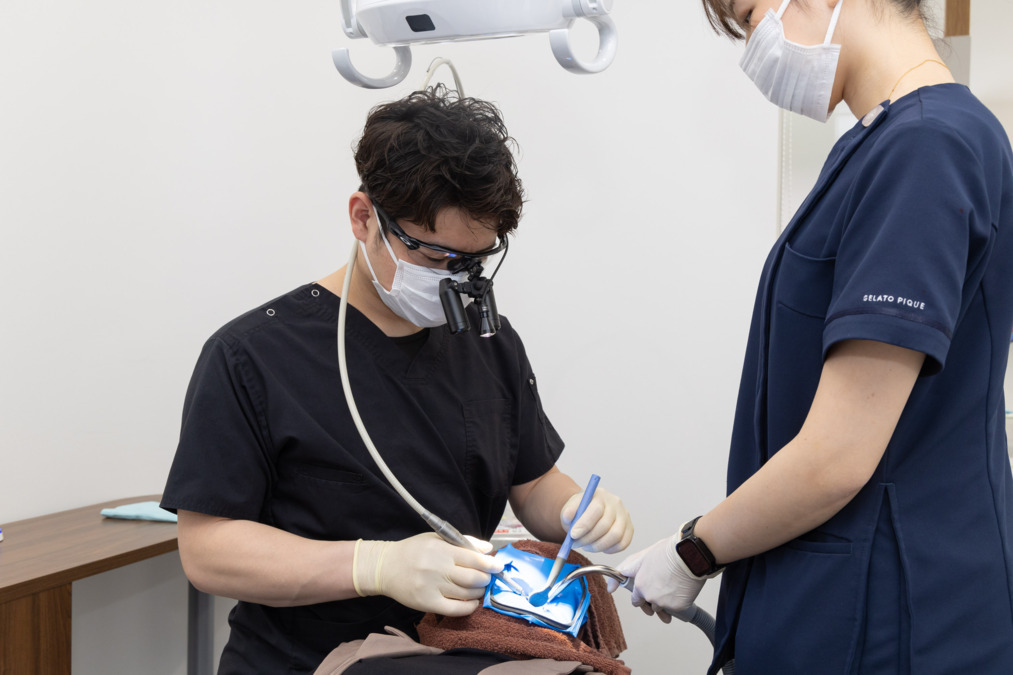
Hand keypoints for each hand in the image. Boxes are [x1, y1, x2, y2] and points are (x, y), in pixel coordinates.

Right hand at [354, 533, 503, 616]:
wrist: (385, 567)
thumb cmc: (413, 550)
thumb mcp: (437, 538)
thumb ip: (464, 542)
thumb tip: (488, 550)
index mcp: (441, 549)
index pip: (473, 558)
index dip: (490, 564)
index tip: (499, 566)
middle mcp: (437, 568)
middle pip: (473, 578)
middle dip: (486, 579)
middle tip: (488, 578)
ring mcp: (432, 587)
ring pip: (466, 594)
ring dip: (479, 592)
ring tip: (479, 588)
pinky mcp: (427, 603)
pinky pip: (454, 609)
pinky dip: (468, 607)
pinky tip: (472, 602)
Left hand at [561, 487, 633, 553]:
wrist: (590, 511)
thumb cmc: (580, 510)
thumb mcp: (570, 508)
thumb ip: (568, 511)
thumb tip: (568, 517)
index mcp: (600, 495)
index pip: (596, 510)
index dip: (584, 525)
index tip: (573, 535)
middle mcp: (615, 503)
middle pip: (605, 525)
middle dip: (588, 538)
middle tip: (576, 543)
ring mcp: (624, 516)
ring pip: (615, 536)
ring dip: (598, 546)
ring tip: (586, 546)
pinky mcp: (630, 528)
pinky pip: (623, 544)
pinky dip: (609, 549)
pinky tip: (598, 546)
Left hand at [615, 534, 705, 623]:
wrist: (689, 554)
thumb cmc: (669, 552)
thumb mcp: (643, 557)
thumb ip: (628, 570)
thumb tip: (613, 582)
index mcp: (640, 585)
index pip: (636, 600)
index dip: (640, 597)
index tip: (644, 596)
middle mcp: (650, 596)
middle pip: (650, 605)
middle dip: (654, 600)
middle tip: (663, 591)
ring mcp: (664, 603)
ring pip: (663, 608)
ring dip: (667, 602)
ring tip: (674, 587)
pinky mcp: (678, 606)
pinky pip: (677, 608)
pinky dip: (679, 601)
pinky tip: (682, 590)